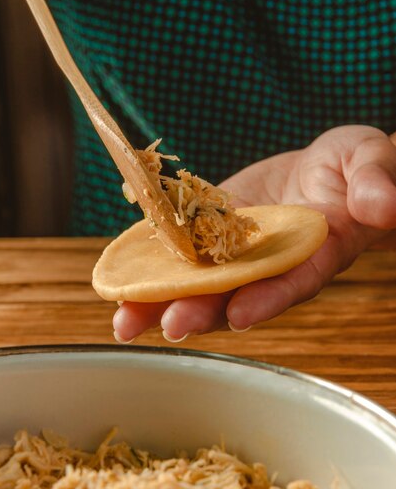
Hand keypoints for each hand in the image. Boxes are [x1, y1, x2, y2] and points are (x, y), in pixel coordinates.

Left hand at [113, 125, 395, 342]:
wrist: (322, 171)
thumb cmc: (355, 169)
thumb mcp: (371, 163)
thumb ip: (376, 184)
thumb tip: (384, 206)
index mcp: (314, 255)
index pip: (292, 282)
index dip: (267, 300)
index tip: (238, 315)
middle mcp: (269, 265)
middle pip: (235, 294)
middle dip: (201, 310)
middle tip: (167, 325)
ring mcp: (237, 253)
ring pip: (199, 282)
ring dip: (163, 300)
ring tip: (125, 319)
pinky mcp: (212, 234)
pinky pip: (180, 250)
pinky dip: (150, 262)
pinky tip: (118, 275)